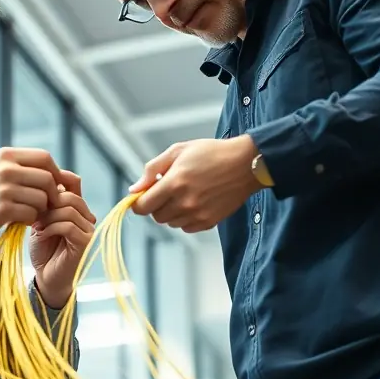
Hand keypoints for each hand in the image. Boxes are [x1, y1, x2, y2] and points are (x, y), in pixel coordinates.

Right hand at [0, 147, 61, 240]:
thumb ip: (22, 167)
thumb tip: (56, 174)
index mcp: (6, 155)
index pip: (45, 157)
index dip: (55, 172)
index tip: (54, 185)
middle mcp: (5, 169)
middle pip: (48, 178)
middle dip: (52, 194)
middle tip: (46, 204)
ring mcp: (4, 189)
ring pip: (42, 198)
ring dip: (41, 209)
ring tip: (30, 212)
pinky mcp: (2, 210)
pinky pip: (31, 214)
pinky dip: (31, 220)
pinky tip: (21, 220)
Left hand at [29, 171, 95, 309]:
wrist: (46, 277)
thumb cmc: (43, 249)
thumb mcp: (41, 220)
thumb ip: (46, 203)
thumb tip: (43, 179)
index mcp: (77, 208)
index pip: (73, 182)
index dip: (55, 181)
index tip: (35, 192)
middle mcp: (87, 216)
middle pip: (70, 195)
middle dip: (48, 203)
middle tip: (33, 215)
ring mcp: (88, 229)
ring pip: (69, 209)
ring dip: (48, 216)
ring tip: (36, 226)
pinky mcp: (85, 242)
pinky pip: (69, 225)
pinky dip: (51, 227)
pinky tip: (41, 234)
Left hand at [130, 135, 259, 232]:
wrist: (245, 164)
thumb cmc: (211, 153)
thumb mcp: (178, 151)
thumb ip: (152, 170)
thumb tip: (134, 189)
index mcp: (174, 183)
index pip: (143, 206)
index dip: (138, 202)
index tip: (142, 197)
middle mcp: (184, 202)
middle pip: (156, 216)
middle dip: (156, 204)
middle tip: (168, 190)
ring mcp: (197, 214)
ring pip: (171, 223)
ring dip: (171, 211)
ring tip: (185, 193)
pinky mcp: (209, 222)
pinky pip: (186, 227)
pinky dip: (186, 218)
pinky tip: (195, 202)